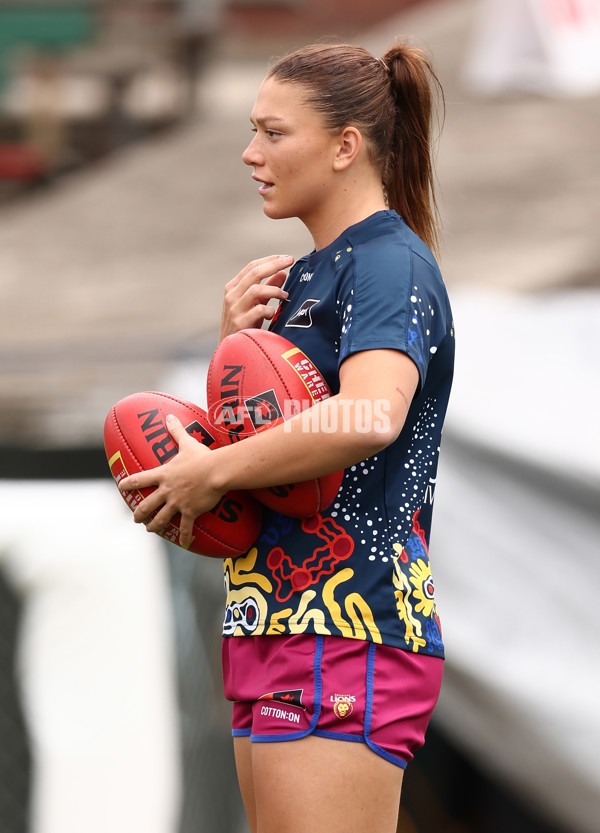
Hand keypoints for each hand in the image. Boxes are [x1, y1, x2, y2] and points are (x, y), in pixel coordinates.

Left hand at [119, 415, 224, 546]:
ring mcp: (177, 503)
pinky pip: (185, 527)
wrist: (216, 472)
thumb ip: (176, 430)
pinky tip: (183, 543)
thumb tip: (169, 415)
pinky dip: (184, 536)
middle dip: (139, 513)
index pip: (139, 479)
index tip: (120, 487)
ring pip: (160, 518)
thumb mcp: (187, 443)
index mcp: (164, 475)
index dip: (128, 484)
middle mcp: (167, 491)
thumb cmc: (202, 457)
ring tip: (150, 529)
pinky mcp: (190, 512)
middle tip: (135, 517)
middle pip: (146, 505)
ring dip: (153, 525)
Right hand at [219, 254, 292, 340]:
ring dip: (274, 290)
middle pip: (254, 272)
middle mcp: (231, 296)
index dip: (270, 260)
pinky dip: (270, 309)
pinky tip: (273, 313)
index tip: (286, 257)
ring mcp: (234, 309)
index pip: (252, 267)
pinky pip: (259, 310)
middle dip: (275, 265)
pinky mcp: (240, 323)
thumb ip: (268, 288)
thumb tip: (282, 273)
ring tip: (285, 295)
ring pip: (256, 290)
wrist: (230, 351)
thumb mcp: (255, 304)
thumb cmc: (244, 326)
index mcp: (233, 288)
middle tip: (290, 261)